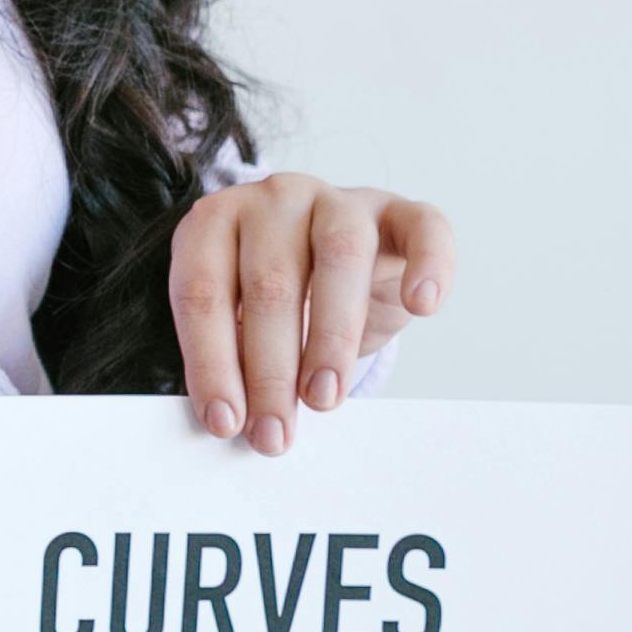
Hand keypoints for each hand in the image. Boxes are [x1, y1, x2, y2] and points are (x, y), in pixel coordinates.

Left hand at [170, 172, 456, 453]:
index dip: (211, 362)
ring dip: (331, 336)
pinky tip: (423, 306)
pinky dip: (429, 266)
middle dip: (270, 370)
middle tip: (274, 431)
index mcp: (216, 223)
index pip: (202, 293)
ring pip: (338, 257)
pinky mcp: (399, 211)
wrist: (343, 256)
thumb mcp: (243, 323)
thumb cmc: (281, 296)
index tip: (224, 421)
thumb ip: (233, 357)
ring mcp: (339, 200)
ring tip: (324, 398)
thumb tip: (230, 423)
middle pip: (270, 283)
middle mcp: (274, 200)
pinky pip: (422, 229)